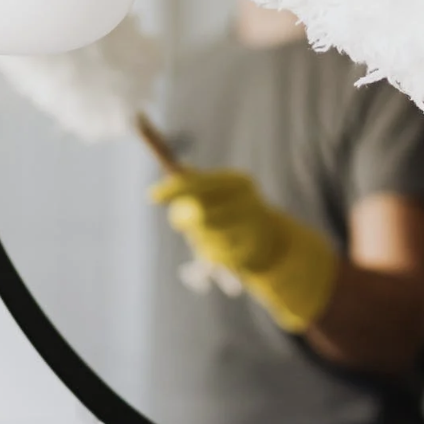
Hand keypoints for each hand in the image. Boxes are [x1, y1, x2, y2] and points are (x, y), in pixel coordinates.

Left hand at [151, 169, 337, 332]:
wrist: (272, 241)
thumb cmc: (233, 211)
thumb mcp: (217, 191)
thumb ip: (194, 181)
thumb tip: (175, 166)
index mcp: (239, 182)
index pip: (200, 183)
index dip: (173, 189)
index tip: (151, 196)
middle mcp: (249, 202)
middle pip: (200, 212)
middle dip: (183, 218)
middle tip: (177, 220)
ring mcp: (252, 229)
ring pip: (205, 237)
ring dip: (198, 238)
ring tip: (209, 235)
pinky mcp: (251, 254)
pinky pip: (214, 257)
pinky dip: (211, 254)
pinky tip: (223, 249)